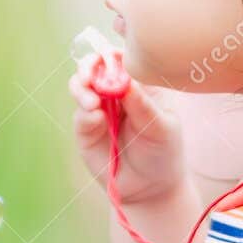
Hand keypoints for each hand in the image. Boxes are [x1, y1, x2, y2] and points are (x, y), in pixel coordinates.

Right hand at [68, 65, 185, 205]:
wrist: (151, 188)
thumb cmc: (163, 152)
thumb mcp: (161, 127)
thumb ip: (142, 105)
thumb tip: (124, 81)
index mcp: (138, 85)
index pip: (120, 59)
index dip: (110, 54)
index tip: (106, 58)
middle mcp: (115, 93)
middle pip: (94, 68)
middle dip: (88, 67)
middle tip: (88, 76)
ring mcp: (98, 110)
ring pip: (80, 87)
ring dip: (81, 89)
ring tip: (92, 102)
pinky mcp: (86, 130)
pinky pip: (80, 116)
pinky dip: (85, 114)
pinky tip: (96, 119)